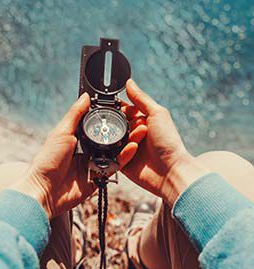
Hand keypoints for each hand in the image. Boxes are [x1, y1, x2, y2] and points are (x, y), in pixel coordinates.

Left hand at [12, 93, 146, 218]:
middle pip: (110, 138)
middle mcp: (88, 149)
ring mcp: (95, 162)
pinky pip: (115, 166)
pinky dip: (125, 158)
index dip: (111, 117)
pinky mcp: (100, 176)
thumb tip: (86, 96)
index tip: (125, 109)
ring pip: (116, 151)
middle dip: (125, 129)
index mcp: (78, 137)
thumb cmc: (48, 160)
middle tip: (138, 120)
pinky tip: (132, 148)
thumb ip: (75, 115)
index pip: (99, 124)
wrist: (45, 189)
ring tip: (141, 131)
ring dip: (129, 142)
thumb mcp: (62, 132)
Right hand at [122, 80, 209, 205]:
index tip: (117, 108)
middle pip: (117, 125)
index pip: (124, 111)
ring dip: (125, 138)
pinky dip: (123, 152)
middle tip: (137, 128)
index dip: (120, 109)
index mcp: (142, 122)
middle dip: (122, 125)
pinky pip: (114, 156)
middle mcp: (134, 135)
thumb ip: (141, 99)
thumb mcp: (157, 114)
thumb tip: (129, 82)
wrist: (170, 170)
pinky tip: (134, 150)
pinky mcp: (124, 164)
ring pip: (114, 140)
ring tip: (138, 140)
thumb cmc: (168, 142)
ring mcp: (128, 149)